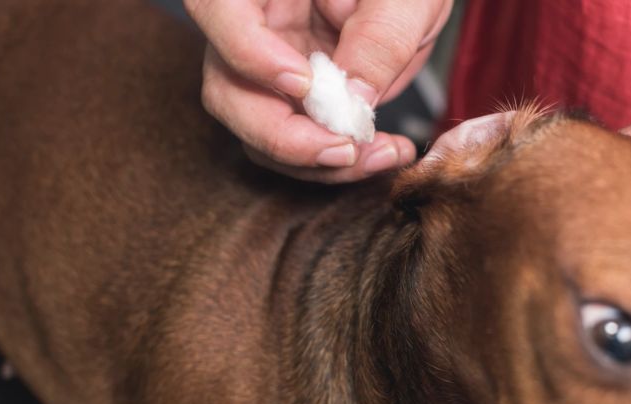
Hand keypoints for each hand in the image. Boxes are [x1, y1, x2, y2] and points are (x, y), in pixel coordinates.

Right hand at [184, 0, 453, 182]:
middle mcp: (255, 26)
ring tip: (381, 154)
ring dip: (315, 159)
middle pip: (227, 89)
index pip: (218, 10)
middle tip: (346, 150)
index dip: (249, 54)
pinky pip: (294, 143)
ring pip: (257, 129)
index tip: (305, 85)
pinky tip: (381, 152)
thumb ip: (382, 36)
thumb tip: (354, 97)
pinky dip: (334, 161)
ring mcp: (269, 68)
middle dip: (284, 136)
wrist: (412, 3)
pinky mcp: (293, 102)